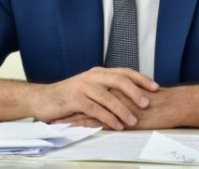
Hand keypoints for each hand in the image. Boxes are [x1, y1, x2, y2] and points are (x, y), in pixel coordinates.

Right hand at [34, 66, 158, 129]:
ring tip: (134, 121)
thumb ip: (105, 88)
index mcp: (98, 72)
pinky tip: (117, 125)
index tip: (155, 87)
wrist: (43, 99)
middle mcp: (92, 76)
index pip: (124, 72)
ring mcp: (83, 87)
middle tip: (147, 103)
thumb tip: (129, 96)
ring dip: (123, 110)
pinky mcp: (76, 100)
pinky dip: (108, 118)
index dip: (141, 79)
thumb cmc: (68, 96)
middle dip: (135, 92)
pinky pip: (96, 109)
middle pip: (119, 80)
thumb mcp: (88, 87)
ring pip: (109, 97)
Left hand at [51, 84, 198, 129]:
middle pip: (86, 99)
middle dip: (70, 106)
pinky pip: (100, 122)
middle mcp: (114, 94)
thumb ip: (125, 96)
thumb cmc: (159, 102)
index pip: (92, 92)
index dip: (78, 97)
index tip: (63, 103)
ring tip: (58, 122)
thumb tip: (116, 99)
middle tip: (53, 111)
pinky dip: (86, 126)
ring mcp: (116, 106)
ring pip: (90, 110)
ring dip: (74, 116)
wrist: (172, 105)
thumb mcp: (138, 96)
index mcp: (117, 88)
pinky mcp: (120, 118)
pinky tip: (76, 131)